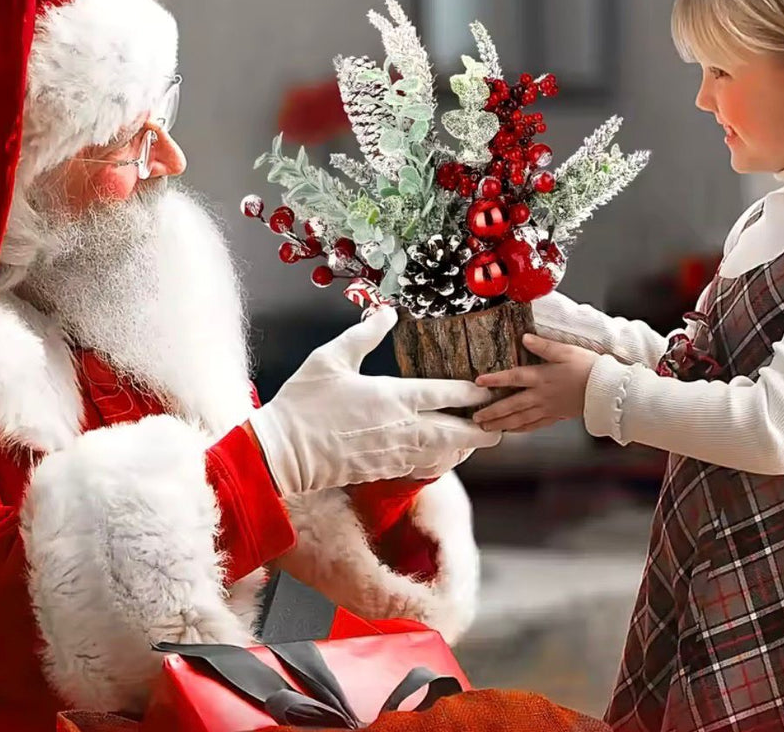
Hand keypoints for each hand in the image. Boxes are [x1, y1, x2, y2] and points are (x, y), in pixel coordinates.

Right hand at [249, 307, 499, 495]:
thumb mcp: (330, 358)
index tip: (490, 387)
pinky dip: (444, 459)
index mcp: (394, 397)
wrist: (282, 454)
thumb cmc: (303, 402)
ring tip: (476, 433)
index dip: (475, 392)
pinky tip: (445, 451)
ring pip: (449, 454)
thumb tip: (388, 312)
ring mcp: (397, 454)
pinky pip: (428, 467)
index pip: (449, 394)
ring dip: (466, 444)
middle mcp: (404, 429)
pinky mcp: (386, 471)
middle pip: (461, 432)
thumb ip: (364, 334)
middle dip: (486, 427)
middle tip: (501, 420)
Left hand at [473, 334, 599, 431]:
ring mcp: (548, 408)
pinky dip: (521, 429)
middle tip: (476, 418)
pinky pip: (535, 425)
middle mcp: (541, 395)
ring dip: (502, 424)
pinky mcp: (556, 416)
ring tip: (487, 428)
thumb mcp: (566, 351)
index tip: (479, 382)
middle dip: (492, 412)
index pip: (513, 378)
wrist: (607, 389)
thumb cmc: (588, 367)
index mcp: (542, 377)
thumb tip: (525, 338)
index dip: (495, 379)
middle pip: (512, 405)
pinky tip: (512, 431)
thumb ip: (544, 345)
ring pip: (520, 419)